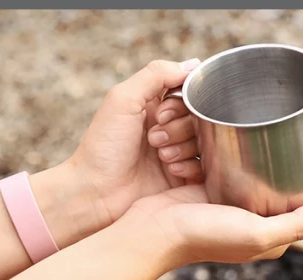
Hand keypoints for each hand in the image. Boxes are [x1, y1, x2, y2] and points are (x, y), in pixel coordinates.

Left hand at [68, 58, 205, 226]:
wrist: (97, 192)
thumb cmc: (104, 145)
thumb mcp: (123, 99)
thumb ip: (156, 74)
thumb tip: (194, 64)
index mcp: (154, 105)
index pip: (189, 93)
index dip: (181, 103)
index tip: (162, 114)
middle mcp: (169, 127)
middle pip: (199, 117)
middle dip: (179, 128)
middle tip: (154, 139)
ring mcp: (179, 152)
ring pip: (205, 141)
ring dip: (183, 147)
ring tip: (160, 157)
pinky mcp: (185, 178)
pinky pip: (205, 166)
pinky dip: (189, 166)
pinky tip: (171, 171)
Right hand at [120, 144, 302, 266]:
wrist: (150, 233)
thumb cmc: (202, 237)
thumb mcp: (256, 233)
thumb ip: (295, 225)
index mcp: (275, 234)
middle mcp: (261, 221)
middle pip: (299, 186)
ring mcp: (239, 204)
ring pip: (276, 175)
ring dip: (294, 153)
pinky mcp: (218, 189)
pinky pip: (248, 169)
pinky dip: (262, 153)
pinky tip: (268, 133)